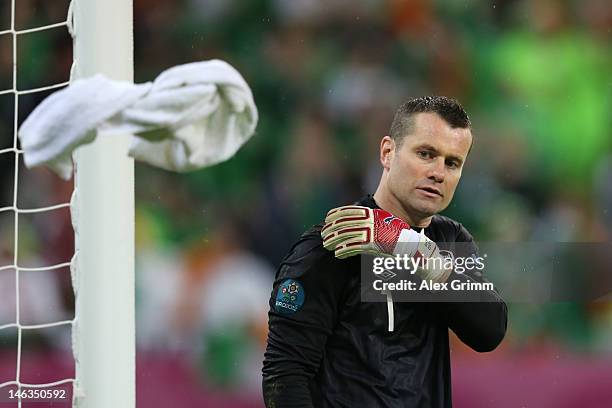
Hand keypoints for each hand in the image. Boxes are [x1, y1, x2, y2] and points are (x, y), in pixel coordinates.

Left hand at [321, 205, 450, 282]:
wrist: (413, 246)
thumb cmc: (398, 236)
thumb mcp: (384, 223)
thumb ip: (371, 221)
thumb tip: (355, 222)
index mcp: (373, 214)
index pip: (349, 211)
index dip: (336, 214)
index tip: (328, 218)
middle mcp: (371, 221)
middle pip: (344, 223)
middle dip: (332, 228)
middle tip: (324, 234)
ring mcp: (372, 232)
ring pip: (346, 235)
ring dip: (334, 240)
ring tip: (327, 244)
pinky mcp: (373, 245)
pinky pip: (353, 247)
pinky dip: (343, 251)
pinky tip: (338, 254)